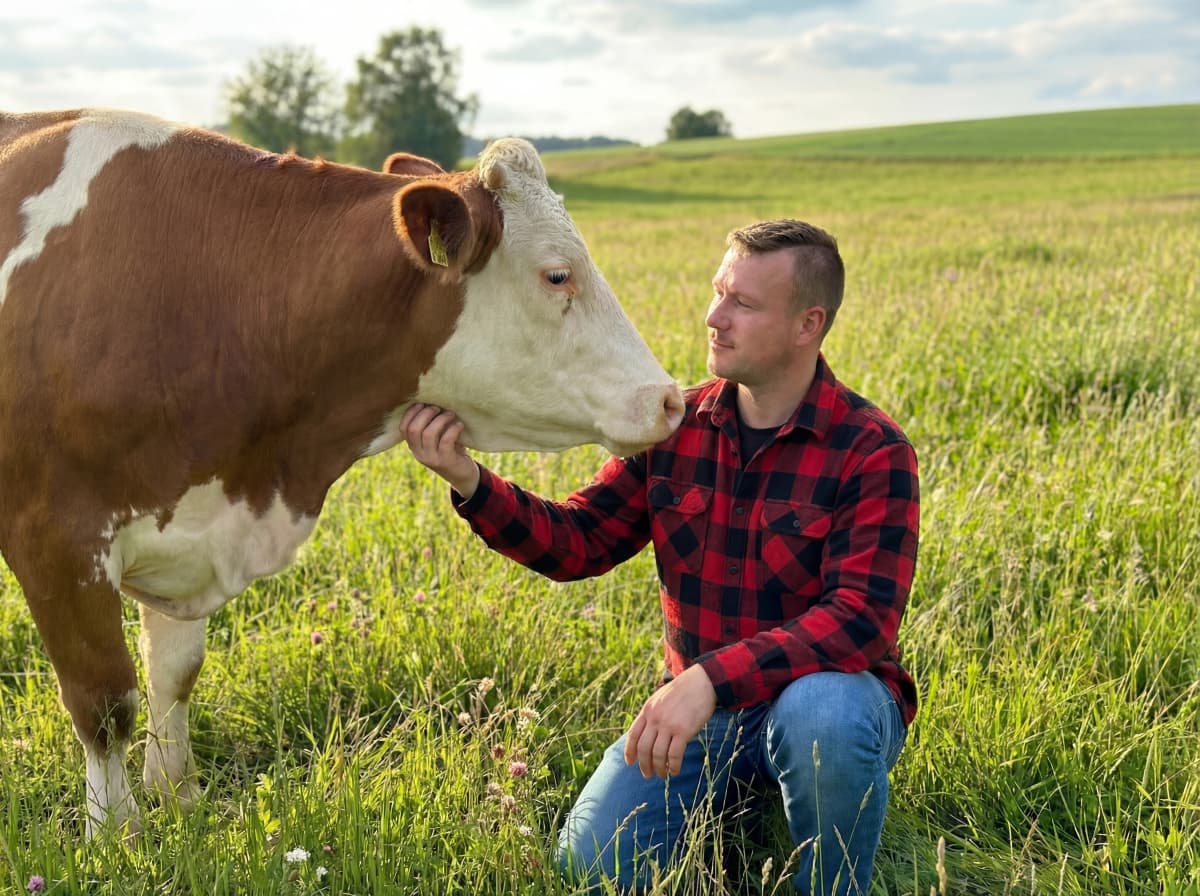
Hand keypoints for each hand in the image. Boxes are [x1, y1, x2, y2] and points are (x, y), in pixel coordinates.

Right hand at [401, 403, 480, 497]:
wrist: (462, 475)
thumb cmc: (450, 450)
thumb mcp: (436, 438)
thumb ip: (430, 424)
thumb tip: (433, 400)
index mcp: (414, 446)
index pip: (403, 428)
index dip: (411, 413)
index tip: (423, 403)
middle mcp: (419, 453)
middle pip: (414, 429)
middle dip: (426, 414)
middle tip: (438, 407)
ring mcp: (431, 458)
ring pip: (428, 433)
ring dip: (440, 420)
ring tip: (450, 414)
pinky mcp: (445, 461)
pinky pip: (446, 440)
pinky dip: (453, 429)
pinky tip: (459, 425)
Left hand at [623, 664, 716, 778]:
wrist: (702, 682)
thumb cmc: (683, 691)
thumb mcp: (660, 698)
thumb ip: (652, 714)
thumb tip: (648, 733)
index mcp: (648, 710)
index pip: (633, 734)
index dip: (630, 751)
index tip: (630, 762)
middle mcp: (655, 719)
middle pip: (644, 748)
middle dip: (644, 764)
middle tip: (647, 774)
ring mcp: (668, 725)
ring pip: (658, 754)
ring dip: (659, 768)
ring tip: (662, 774)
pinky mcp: (683, 731)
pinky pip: (674, 754)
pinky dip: (673, 766)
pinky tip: (675, 770)